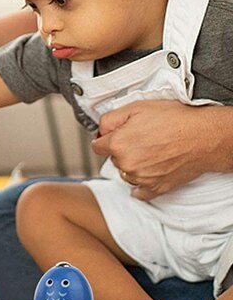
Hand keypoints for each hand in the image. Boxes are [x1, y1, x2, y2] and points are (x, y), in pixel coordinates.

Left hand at [92, 100, 229, 199]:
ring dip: (132, 165)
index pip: (97, 146)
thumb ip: (110, 119)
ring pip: (126, 173)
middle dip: (122, 150)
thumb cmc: (174, 120)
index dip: (106, 139)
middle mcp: (127, 164)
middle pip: (113, 159)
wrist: (203, 136)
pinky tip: (147, 173)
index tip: (114, 137)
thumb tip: (100, 130)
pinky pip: (139, 192)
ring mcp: (141, 178)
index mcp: (118, 144)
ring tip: (150, 152)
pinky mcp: (156, 188)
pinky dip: (141, 184)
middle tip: (140, 139)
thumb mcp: (136, 108)